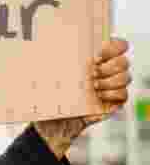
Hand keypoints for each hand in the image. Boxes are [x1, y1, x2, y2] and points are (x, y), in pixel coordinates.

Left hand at [34, 37, 130, 157]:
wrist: (52, 120)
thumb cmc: (50, 92)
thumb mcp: (48, 73)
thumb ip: (52, 58)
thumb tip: (39, 46)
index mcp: (95, 58)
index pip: (117, 45)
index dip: (113, 46)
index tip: (97, 55)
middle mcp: (107, 70)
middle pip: (123, 61)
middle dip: (109, 67)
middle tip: (92, 73)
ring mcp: (112, 86)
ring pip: (125, 77)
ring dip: (108, 82)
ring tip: (92, 86)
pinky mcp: (114, 101)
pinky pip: (123, 94)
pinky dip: (111, 94)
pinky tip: (98, 96)